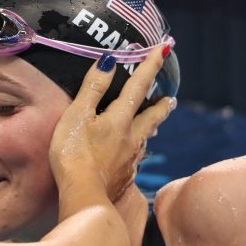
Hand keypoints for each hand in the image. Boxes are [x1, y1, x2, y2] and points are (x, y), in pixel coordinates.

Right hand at [50, 47, 174, 210]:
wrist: (83, 198)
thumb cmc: (74, 155)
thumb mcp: (77, 115)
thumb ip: (93, 88)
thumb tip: (109, 61)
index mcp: (120, 120)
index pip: (138, 86)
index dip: (150, 65)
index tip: (164, 47)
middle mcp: (131, 138)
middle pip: (152, 117)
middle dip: (161, 105)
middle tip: (171, 99)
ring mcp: (129, 160)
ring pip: (145, 138)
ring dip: (152, 127)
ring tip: (156, 123)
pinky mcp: (124, 178)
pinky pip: (135, 159)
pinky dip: (137, 150)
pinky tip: (133, 155)